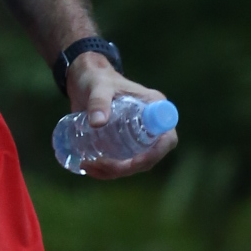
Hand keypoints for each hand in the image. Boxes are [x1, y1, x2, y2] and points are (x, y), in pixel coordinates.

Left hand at [68, 55, 177, 178]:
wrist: (84, 81)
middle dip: (126, 167)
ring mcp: (138, 135)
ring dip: (114, 172)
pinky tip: (88, 167)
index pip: (167, 137)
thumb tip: (97, 123)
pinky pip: (122, 163)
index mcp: (154, 107)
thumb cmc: (96, 78)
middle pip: (150, 156)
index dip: (155, 154)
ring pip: (134, 164)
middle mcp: (150, 124)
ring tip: (88, 166)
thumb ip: (98, 101)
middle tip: (99, 164)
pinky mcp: (123, 143)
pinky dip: (107, 170)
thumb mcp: (98, 87)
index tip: (132, 161)